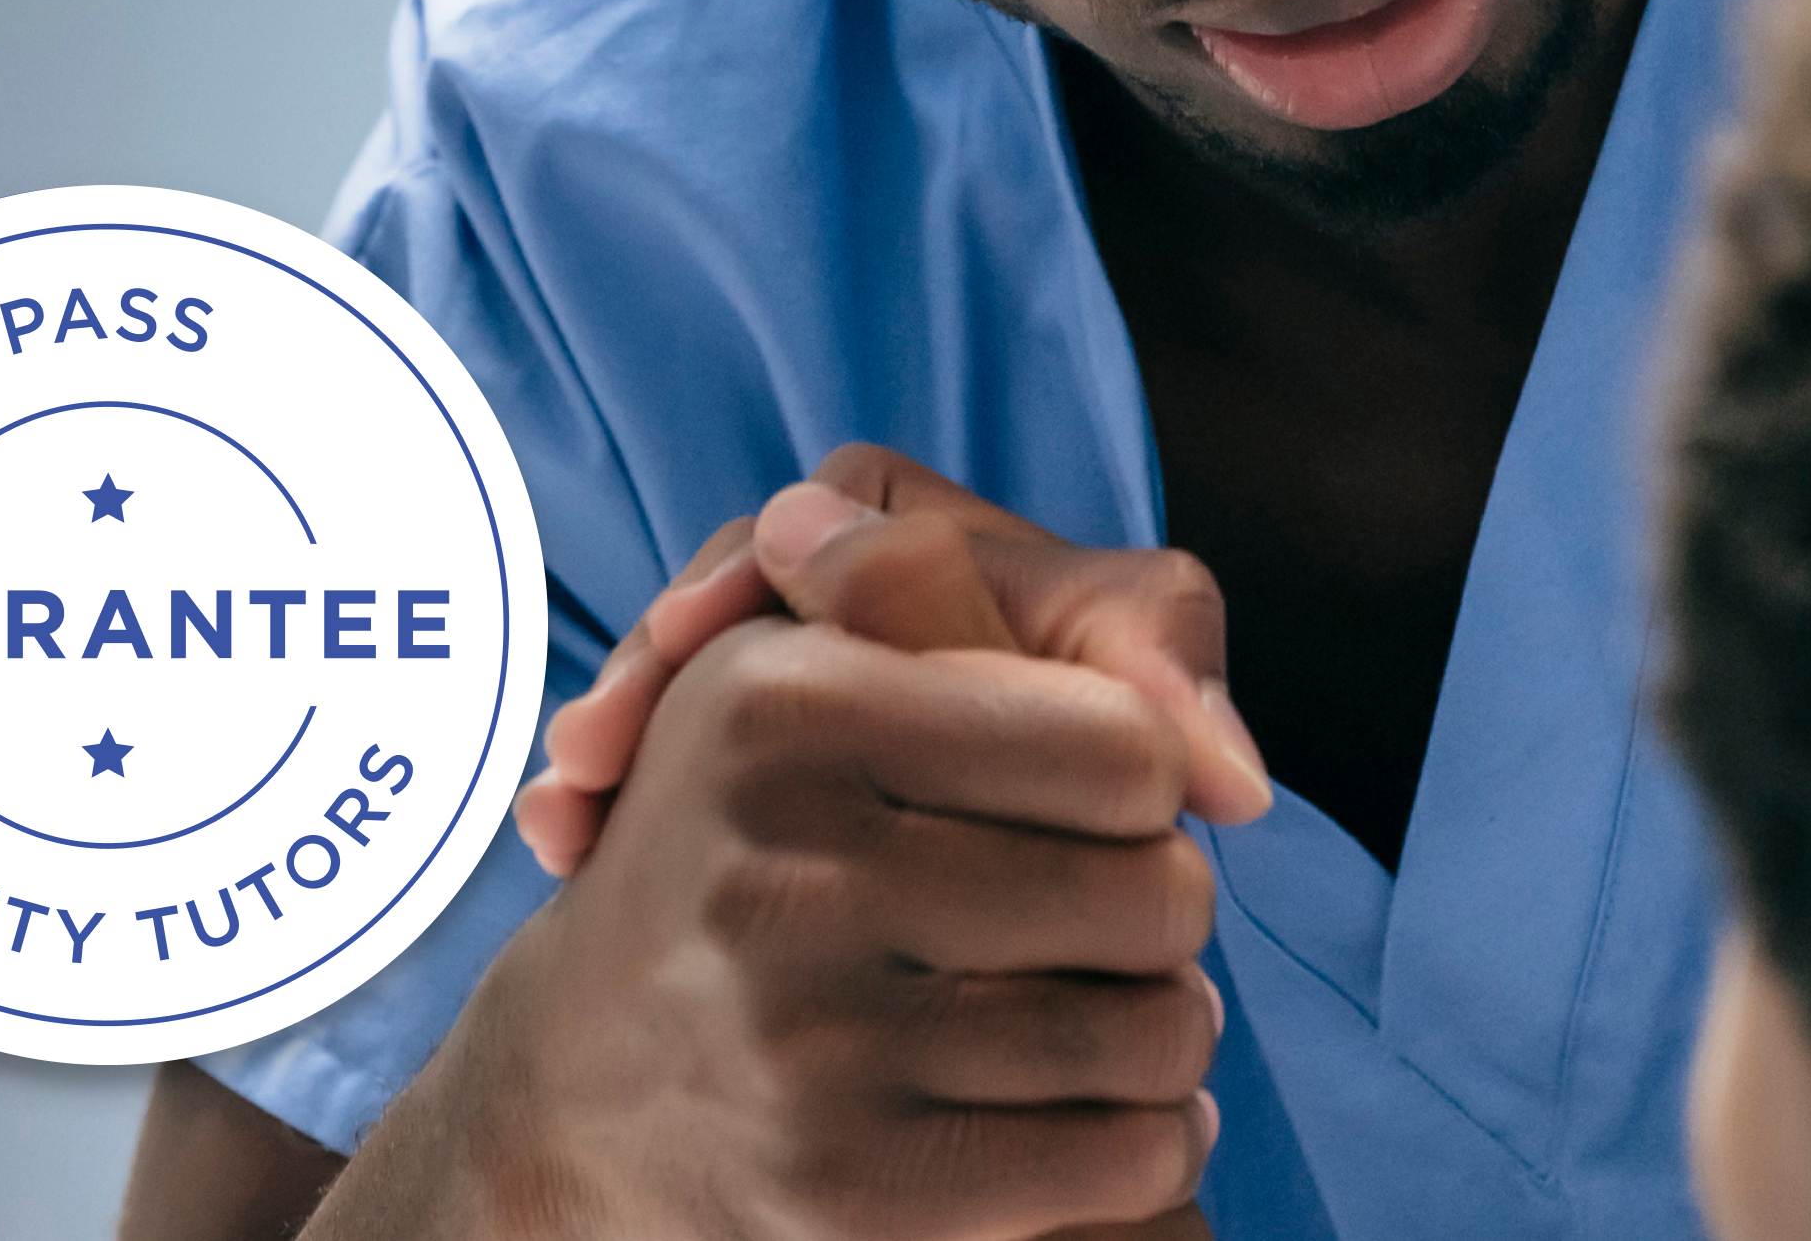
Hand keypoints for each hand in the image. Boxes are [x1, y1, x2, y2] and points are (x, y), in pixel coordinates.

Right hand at [301, 446, 1255, 1239]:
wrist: (580, 1088)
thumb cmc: (762, 847)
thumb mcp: (837, 676)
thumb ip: (1055, 625)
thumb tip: (1231, 765)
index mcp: (778, 703)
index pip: (1126, 740)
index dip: (1143, 774)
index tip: (1089, 801)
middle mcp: (780, 866)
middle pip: (1164, 889)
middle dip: (1163, 912)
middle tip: (1109, 924)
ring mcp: (806, 1039)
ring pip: (1160, 1032)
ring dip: (1167, 1035)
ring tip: (1108, 1018)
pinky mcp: (843, 1186)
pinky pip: (1121, 1159)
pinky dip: (1145, 1146)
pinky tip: (1101, 1119)